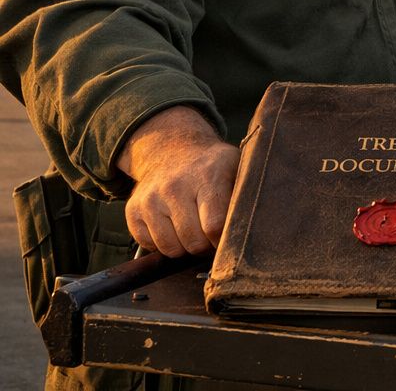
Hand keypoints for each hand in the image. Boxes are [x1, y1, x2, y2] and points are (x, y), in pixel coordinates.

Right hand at [115, 106, 238, 256]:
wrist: (173, 150)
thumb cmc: (213, 166)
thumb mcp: (237, 168)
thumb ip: (245, 194)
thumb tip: (259, 225)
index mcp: (207, 177)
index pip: (214, 225)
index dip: (223, 240)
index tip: (228, 238)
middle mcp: (175, 187)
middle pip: (193, 241)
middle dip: (206, 245)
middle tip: (211, 233)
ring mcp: (150, 199)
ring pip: (170, 248)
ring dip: (185, 247)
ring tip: (193, 229)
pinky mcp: (133, 210)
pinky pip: (149, 245)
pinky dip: (163, 243)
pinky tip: (173, 226)